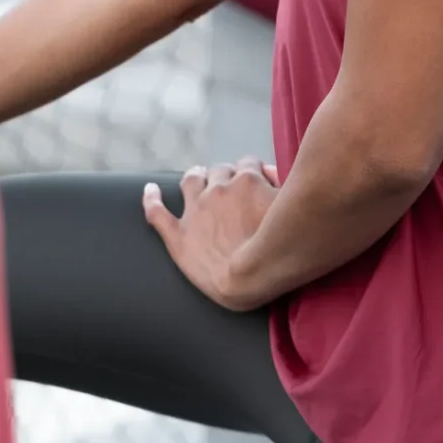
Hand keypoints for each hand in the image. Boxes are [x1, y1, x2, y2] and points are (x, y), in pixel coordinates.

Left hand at [144, 158, 281, 311]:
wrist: (252, 277)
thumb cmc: (282, 245)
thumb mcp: (292, 207)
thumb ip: (285, 188)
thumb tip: (276, 176)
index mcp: (247, 181)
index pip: (249, 165)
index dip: (254, 173)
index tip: (260, 182)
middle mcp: (219, 189)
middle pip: (220, 170)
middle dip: (226, 176)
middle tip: (231, 187)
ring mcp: (196, 210)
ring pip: (191, 181)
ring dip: (196, 176)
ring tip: (197, 176)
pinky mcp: (179, 236)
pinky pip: (157, 212)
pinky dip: (151, 200)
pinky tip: (150, 191)